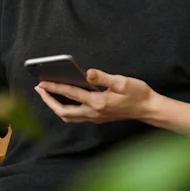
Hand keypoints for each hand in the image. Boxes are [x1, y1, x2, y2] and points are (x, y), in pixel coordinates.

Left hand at [35, 69, 159, 123]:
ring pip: (69, 116)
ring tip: (47, 95)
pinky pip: (76, 117)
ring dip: (56, 106)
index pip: (70, 94)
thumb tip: (87, 72)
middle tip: (39, 89)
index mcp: (98, 102)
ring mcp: (96, 117)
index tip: (41, 82)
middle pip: (63, 111)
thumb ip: (103, 77)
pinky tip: (64, 100)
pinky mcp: (99, 118)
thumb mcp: (122, 82)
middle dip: (49, 100)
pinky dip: (65, 110)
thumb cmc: (138, 93)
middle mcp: (94, 112)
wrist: (149, 109)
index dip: (54, 88)